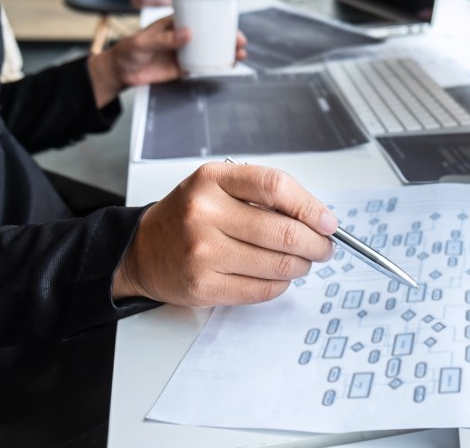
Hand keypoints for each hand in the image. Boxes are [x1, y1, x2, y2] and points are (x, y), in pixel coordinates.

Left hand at [87, 15, 248, 107]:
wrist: (120, 73)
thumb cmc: (127, 51)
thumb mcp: (144, 42)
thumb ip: (165, 39)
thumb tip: (188, 34)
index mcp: (174, 23)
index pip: (199, 17)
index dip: (216, 19)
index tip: (229, 24)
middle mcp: (182, 36)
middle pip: (210, 34)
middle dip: (228, 36)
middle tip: (240, 41)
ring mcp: (185, 52)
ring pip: (211, 49)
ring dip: (226, 51)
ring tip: (240, 54)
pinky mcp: (184, 67)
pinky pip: (204, 65)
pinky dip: (217, 65)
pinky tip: (228, 65)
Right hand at [112, 162, 337, 305]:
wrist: (142, 250)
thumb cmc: (189, 216)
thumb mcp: (219, 187)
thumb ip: (264, 195)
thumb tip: (318, 219)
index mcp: (212, 180)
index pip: (276, 187)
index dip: (310, 207)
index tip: (328, 222)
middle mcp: (204, 213)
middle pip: (283, 231)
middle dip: (315, 243)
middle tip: (324, 247)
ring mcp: (202, 252)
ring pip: (277, 264)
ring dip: (301, 266)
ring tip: (302, 261)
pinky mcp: (203, 286)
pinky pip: (262, 290)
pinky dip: (280, 284)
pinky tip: (278, 276)